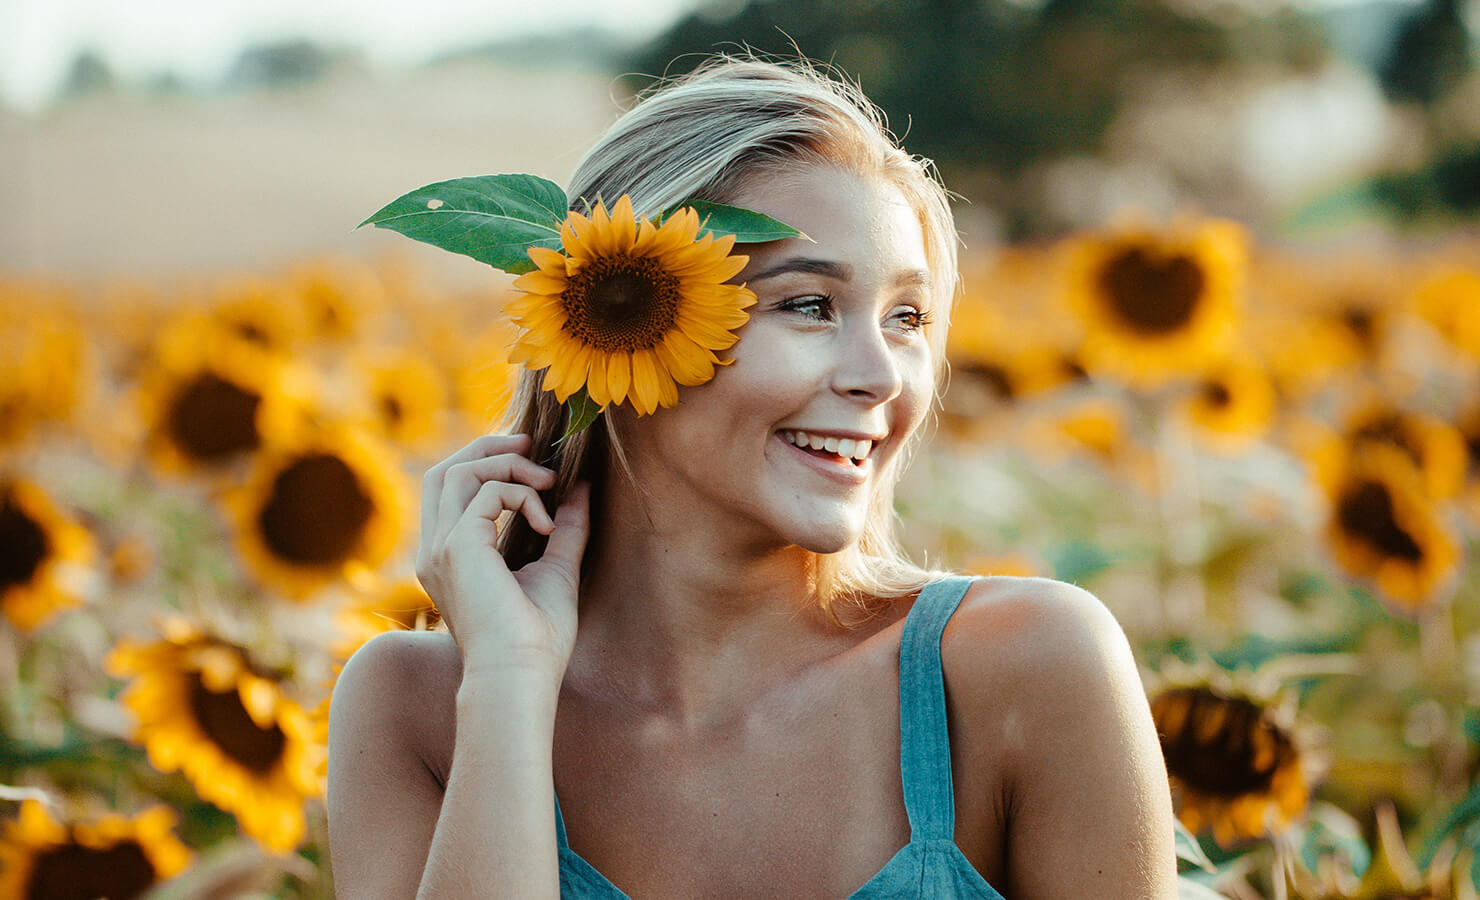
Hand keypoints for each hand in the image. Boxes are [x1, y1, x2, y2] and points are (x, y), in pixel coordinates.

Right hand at [415, 433, 589, 676]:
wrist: (521, 675)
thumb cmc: (537, 639)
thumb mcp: (556, 568)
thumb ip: (565, 527)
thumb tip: (581, 488)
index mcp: (448, 556)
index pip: (449, 489)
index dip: (485, 462)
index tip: (532, 458)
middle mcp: (435, 549)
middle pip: (444, 470)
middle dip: (488, 448)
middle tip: (533, 445)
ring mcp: (440, 547)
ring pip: (458, 471)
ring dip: (508, 465)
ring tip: (548, 481)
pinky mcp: (458, 546)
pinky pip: (488, 492)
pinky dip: (523, 495)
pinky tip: (547, 526)